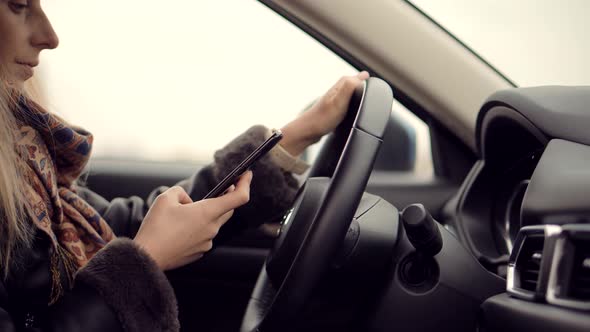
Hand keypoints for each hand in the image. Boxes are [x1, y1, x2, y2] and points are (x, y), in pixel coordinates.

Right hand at [134, 171, 252, 270]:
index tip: (247, 175)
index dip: (245, 184)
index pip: (238, 198)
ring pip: (213, 222)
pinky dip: (198, 227)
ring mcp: (207, 242)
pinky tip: (180, 228)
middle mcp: (212, 228)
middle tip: (226, 187)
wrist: (147, 258)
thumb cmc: (156, 228)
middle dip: (228, 197)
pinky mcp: (200, 252)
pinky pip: (204, 235)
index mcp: (207, 213)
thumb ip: (180, 193)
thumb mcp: (165, 199)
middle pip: (228, 209)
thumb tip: (188, 202)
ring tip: (185, 212)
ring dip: (206, 213)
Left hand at [280, 71, 369, 155]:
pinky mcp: (330, 113)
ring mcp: (331, 103)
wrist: (307, 132)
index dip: (361, 77)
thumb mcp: (339, 101)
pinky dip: (347, 105)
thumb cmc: (322, 118)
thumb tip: (361, 78)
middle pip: (348, 85)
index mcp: (337, 89)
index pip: (351, 79)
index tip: (368, 76)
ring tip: (359, 94)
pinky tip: (348, 111)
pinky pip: (341, 105)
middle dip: (357, 83)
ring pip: (344, 95)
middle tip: (365, 81)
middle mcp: (334, 94)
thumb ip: (349, 87)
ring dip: (352, 93)